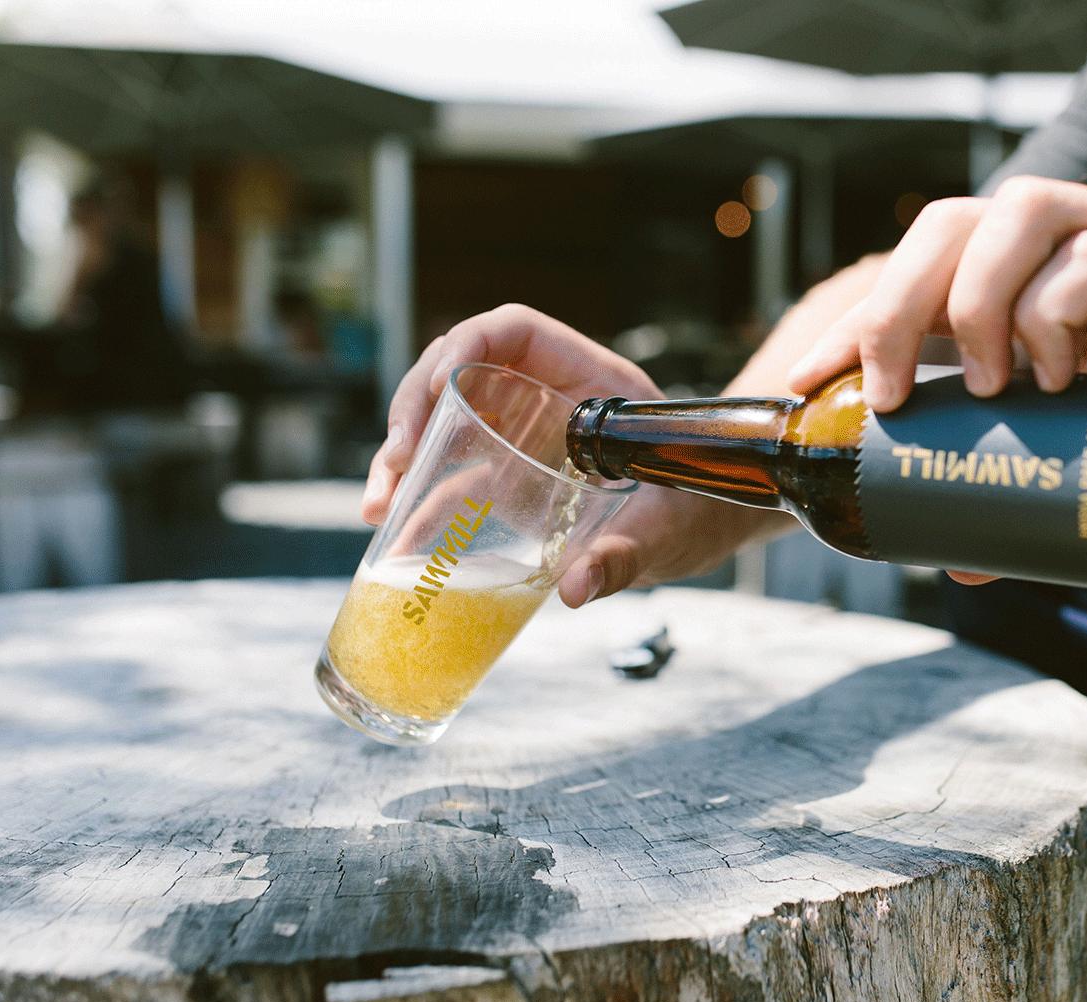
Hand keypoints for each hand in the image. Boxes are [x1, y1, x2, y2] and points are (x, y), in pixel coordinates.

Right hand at [362, 304, 788, 606]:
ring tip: (377, 506)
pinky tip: (392, 536)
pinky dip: (419, 500)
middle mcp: (548, 397)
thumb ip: (626, 555)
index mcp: (590, 381)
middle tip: (397, 462)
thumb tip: (576, 587)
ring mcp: (525, 435)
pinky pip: (453, 475)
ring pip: (445, 422)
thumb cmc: (699, 510)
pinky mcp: (512, 478)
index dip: (468, 343)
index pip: (514, 329)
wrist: (710, 527)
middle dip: (414, 407)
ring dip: (401, 456)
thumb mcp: (668, 530)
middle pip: (460, 370)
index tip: (441, 388)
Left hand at [786, 176, 1086, 479]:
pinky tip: (1053, 375)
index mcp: (1021, 282)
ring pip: (1009, 217)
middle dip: (892, 308)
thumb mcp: (1082, 454)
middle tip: (883, 397)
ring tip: (981, 388)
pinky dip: (1054, 312)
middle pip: (943, 226)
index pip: (913, 274)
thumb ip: (1020, 492)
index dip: (850, 323)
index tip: (802, 388)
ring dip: (973, 302)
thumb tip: (953, 565)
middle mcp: (1058, 248)